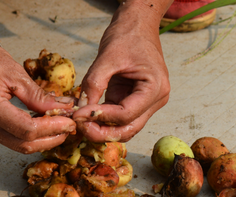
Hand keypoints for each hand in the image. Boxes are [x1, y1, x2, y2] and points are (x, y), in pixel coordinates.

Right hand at [0, 39, 76, 153]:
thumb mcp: (15, 74)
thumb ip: (39, 97)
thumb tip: (64, 109)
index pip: (26, 130)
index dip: (52, 129)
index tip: (69, 122)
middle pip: (23, 144)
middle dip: (50, 139)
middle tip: (69, 128)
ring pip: (17, 145)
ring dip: (42, 139)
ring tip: (60, 127)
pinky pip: (10, 139)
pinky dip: (29, 135)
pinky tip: (43, 126)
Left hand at [72, 3, 169, 142]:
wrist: (138, 24)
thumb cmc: (128, 35)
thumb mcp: (107, 57)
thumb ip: (94, 83)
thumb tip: (80, 109)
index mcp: (155, 88)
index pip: (127, 114)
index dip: (101, 117)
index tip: (78, 115)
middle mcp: (156, 100)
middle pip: (128, 128)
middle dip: (103, 132)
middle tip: (79, 127)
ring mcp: (147, 103)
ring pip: (125, 128)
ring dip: (103, 129)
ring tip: (81, 123)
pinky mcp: (136, 102)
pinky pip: (120, 118)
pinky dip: (104, 120)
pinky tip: (87, 117)